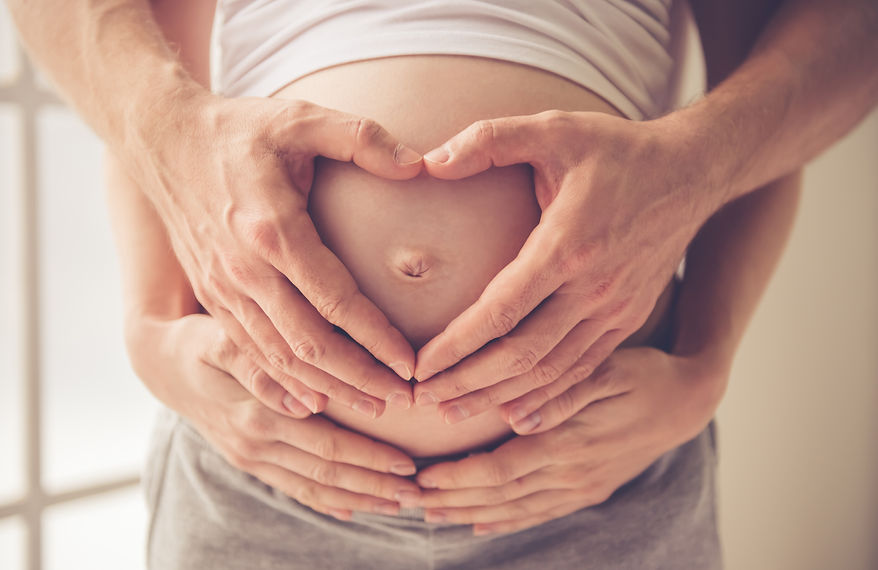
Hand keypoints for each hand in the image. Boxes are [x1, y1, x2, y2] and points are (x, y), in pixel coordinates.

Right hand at [128, 313, 421, 520]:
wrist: (163, 365)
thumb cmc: (198, 343)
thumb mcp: (219, 342)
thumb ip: (258, 366)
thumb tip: (303, 398)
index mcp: (257, 416)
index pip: (326, 444)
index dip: (369, 455)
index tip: (408, 462)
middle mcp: (256, 446)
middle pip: (327, 472)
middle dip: (375, 484)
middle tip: (417, 492)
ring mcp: (251, 458)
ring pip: (313, 486)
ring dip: (358, 497)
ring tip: (398, 504)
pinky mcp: (249, 460)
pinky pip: (292, 487)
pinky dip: (324, 500)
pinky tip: (351, 509)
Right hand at [134, 94, 423, 416]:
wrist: (162, 139)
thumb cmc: (239, 129)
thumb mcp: (301, 117)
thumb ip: (362, 138)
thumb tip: (419, 166)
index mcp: (272, 230)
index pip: (336, 301)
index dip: (377, 338)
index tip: (412, 364)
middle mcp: (244, 270)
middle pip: (309, 344)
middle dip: (359, 378)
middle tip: (403, 399)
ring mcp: (222, 289)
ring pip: (279, 359)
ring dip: (326, 388)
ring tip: (370, 407)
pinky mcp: (211, 296)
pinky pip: (250, 353)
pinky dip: (283, 383)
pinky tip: (311, 401)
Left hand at [412, 347, 726, 534]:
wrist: (688, 400)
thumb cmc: (644, 373)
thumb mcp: (608, 370)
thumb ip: (562, 392)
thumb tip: (518, 417)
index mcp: (569, 443)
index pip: (500, 469)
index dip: (458, 477)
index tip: (423, 476)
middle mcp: (573, 473)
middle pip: (500, 495)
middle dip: (453, 499)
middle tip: (411, 499)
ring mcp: (582, 486)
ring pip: (517, 509)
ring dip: (472, 514)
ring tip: (434, 515)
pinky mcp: (590, 489)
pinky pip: (541, 512)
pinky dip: (508, 520)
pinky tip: (483, 524)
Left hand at [413, 112, 717, 418]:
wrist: (692, 172)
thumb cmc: (616, 151)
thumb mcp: (553, 128)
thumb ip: (489, 140)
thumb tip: (429, 161)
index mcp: (567, 245)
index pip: (501, 311)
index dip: (456, 345)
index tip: (418, 367)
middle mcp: (594, 289)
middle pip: (522, 355)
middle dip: (468, 383)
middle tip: (423, 401)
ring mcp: (615, 311)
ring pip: (551, 372)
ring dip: (500, 398)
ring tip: (455, 415)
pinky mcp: (628, 320)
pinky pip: (582, 371)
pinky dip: (546, 398)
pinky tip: (516, 413)